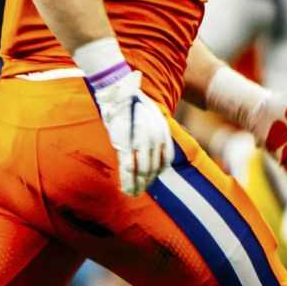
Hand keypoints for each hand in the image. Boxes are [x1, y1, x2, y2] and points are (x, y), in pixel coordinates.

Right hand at [87, 63, 171, 196]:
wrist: (121, 92)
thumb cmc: (133, 106)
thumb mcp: (151, 119)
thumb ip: (153, 136)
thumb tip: (151, 152)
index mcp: (162, 133)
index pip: (165, 160)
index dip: (158, 173)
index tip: (150, 180)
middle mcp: (155, 139)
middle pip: (153, 168)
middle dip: (146, 182)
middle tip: (139, 191)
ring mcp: (140, 142)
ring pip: (142, 170)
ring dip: (138, 185)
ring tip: (133, 193)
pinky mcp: (126, 144)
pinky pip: (129, 167)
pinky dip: (128, 180)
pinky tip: (127, 189)